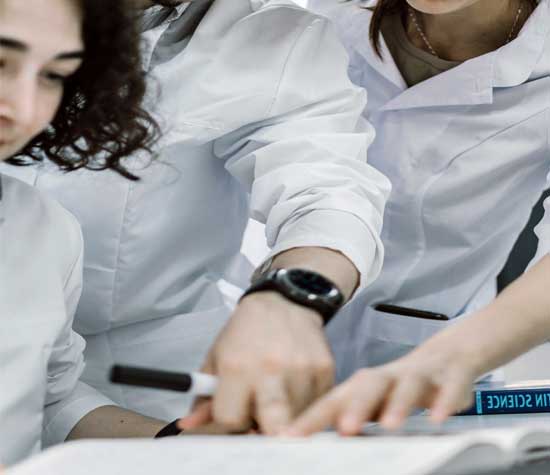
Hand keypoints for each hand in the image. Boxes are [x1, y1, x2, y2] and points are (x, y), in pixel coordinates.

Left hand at [178, 291, 334, 434]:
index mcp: (237, 367)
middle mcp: (271, 370)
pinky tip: (296, 387)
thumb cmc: (246, 332)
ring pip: (296, 421)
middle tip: (262, 421)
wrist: (285, 301)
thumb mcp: (217, 357)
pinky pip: (317, 406)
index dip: (231, 421)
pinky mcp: (325, 370)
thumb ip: (204, 395)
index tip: (235, 412)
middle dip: (265, 433)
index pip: (231, 421)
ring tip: (278, 397)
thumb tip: (189, 426)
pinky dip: (306, 405)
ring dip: (286, 418)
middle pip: (272, 430)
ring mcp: (302, 370)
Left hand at [285, 348, 477, 435]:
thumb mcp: (371, 401)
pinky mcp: (447, 379)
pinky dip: (442, 402)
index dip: (312, 418)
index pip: (333, 402)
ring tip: (390, 426)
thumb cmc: (397, 387)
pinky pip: (446, 388)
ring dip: (397, 404)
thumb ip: (347, 417)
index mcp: (362, 386)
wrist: (445, 358)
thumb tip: (313, 443)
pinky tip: (437, 419)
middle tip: (344, 430)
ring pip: (406, 385)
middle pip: (368, 387)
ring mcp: (417, 376)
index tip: (290, 438)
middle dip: (356, 407)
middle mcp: (386, 378)